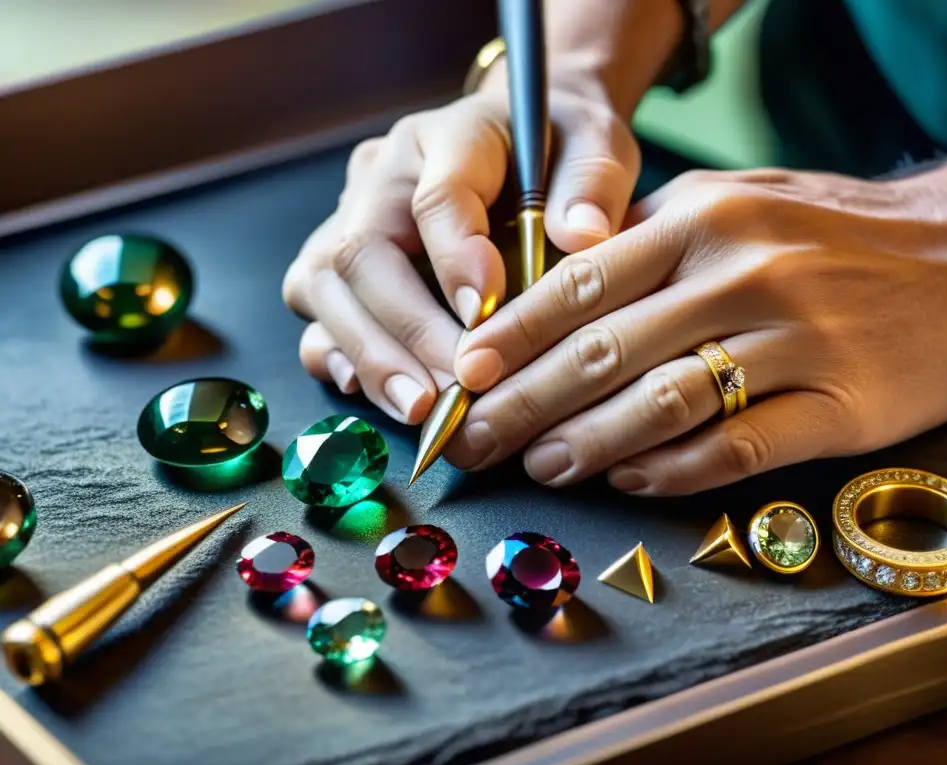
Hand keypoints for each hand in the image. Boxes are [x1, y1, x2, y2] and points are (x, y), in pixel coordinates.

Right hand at [283, 83, 638, 423]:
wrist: (524, 140)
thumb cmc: (558, 147)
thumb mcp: (595, 145)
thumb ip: (592, 182)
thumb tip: (583, 236)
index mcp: (450, 138)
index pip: (438, 196)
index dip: (456, 258)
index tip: (485, 314)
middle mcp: (383, 176)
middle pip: (362, 251)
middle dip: (407, 331)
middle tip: (454, 390)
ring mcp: (349, 218)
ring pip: (324, 286)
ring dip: (371, 356)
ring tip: (421, 409)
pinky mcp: (338, 265)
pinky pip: (316, 313)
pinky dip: (340, 357)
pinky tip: (384, 394)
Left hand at [444, 163, 946, 494]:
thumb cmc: (833, 231)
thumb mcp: (738, 201)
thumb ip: (650, 234)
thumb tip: (555, 282)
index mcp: (704, 219)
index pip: (580, 282)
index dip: (512, 335)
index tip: (463, 375)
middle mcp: (742, 273)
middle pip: (604, 351)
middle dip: (525, 404)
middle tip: (474, 441)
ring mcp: (794, 339)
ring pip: (662, 404)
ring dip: (587, 444)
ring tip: (541, 468)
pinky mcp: (840, 402)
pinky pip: (738, 447)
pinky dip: (673, 470)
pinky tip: (630, 481)